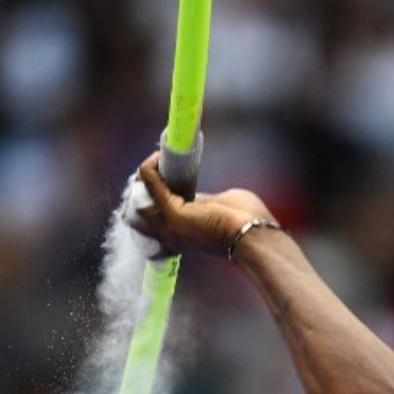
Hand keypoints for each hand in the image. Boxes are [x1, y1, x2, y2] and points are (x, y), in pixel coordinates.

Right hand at [127, 152, 273, 258]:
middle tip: (154, 169)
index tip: (164, 177)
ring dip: (146, 175)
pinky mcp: (172, 212)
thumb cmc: (246, 222)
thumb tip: (196, 196)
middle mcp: (171, 235)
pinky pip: (150, 182)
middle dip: (142, 189)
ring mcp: (169, 225)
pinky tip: (159, 156)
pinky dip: (151, 166)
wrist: (253, 235)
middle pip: (141, 212)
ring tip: (158, 160)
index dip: (155, 198)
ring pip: (140, 197)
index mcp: (184, 237)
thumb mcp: (219, 210)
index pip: (156, 220)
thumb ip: (203, 204)